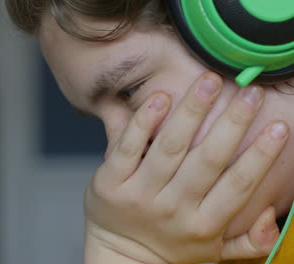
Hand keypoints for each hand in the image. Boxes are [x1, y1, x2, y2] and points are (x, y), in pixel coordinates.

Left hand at [84, 73, 287, 263]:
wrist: (119, 256)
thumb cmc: (170, 248)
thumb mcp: (213, 252)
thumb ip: (249, 241)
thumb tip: (272, 217)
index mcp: (203, 224)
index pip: (237, 185)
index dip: (260, 156)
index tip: (278, 126)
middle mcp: (173, 208)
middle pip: (207, 160)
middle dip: (232, 123)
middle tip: (251, 91)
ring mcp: (139, 194)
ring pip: (170, 147)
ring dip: (191, 111)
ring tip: (209, 82)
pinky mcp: (110, 182)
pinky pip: (128, 148)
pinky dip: (144, 122)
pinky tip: (160, 98)